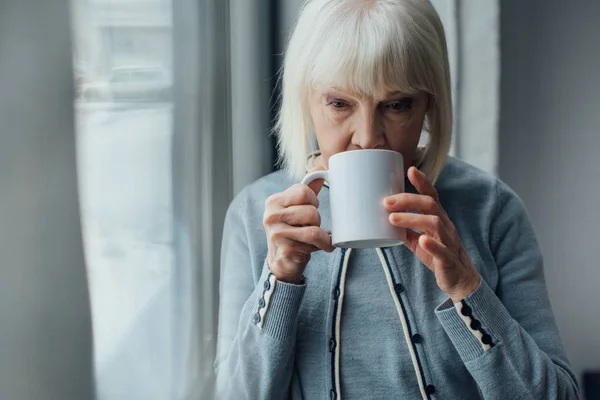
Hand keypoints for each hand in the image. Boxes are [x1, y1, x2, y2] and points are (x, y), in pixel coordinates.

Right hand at [263, 168, 333, 283]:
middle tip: (311, 227)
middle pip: (311, 209)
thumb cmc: (291, 233)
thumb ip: (306, 192)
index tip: (310, 209)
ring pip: (313, 224)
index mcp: (274, 202)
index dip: (313, 200)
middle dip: (317, 220)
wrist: (282, 263)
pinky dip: (325, 243)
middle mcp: (271, 215)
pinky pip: (314, 239)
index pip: (303, 191)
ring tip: (316, 237)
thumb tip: (319, 171)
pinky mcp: (286, 247)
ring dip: (321, 232)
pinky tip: (324, 246)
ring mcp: (277, 233)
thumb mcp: (295, 210)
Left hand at [385, 166, 479, 302]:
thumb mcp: (419, 241)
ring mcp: (449, 242)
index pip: (432, 196)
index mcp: (439, 219)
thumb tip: (386, 220)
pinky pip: (442, 250)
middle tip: (386, 201)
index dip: (422, 182)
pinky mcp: (449, 259)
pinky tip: (420, 240)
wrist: (460, 282)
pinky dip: (431, 244)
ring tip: (392, 218)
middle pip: (430, 205)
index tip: (409, 169)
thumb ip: (406, 230)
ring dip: (412, 218)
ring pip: (434, 224)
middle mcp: (446, 226)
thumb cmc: (439, 257)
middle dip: (408, 200)